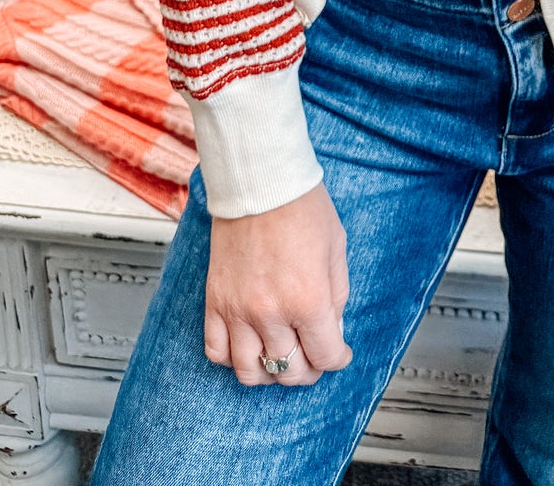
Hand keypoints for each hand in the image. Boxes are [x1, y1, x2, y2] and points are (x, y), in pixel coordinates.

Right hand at [205, 180, 351, 386]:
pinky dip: (231, 358)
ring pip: (250, 372)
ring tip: (281, 354)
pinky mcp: (214, 301)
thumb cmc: (301, 206)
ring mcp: (238, 310)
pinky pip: (216, 351)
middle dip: (307, 369)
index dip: (337, 359)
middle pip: (289, 371)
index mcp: (308, 299)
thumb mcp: (336, 249)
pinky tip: (248, 344)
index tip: (339, 353)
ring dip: (270, 371)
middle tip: (313, 355)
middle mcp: (270, 312)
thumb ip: (337, 296)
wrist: (260, 180)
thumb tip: (332, 330)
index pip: (325, 356)